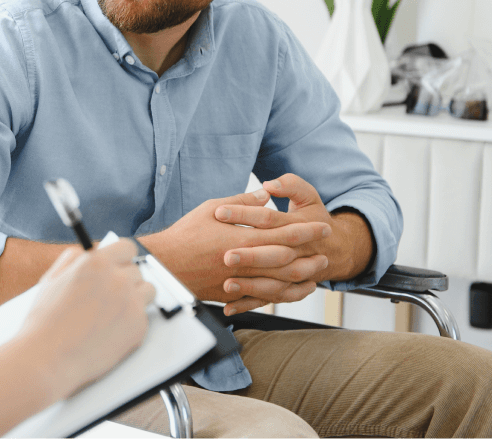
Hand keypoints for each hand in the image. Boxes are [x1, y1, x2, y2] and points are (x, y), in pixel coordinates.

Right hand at [18, 240, 155, 398]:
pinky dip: (132, 322)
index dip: (122, 257)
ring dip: (135, 297)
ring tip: (115, 311)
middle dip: (125, 280)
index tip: (120, 265)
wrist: (48, 357)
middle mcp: (118, 279)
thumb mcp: (52, 278)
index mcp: (96, 263)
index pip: (127, 248)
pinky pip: (144, 317)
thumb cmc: (45, 321)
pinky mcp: (138, 327)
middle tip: (110, 295)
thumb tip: (90, 251)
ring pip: (147, 291)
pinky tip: (112, 330)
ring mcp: (131, 303)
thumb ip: (73, 258)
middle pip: (137, 270)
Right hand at [139, 188, 331, 310]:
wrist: (164, 265)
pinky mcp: (231, 295)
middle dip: (310, 254)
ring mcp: (239, 281)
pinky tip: (292, 290)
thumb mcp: (210, 209)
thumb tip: (265, 194)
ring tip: (316, 272)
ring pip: (280, 282)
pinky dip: (282, 294)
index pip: (283, 234)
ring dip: (301, 276)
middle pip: (287, 260)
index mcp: (241, 239)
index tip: (322, 226)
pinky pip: (264, 297)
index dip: (306, 230)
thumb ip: (241, 202)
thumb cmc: (185, 235)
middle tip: (327, 250)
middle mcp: (244, 262)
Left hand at [213, 173, 375, 313]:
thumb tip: (270, 184)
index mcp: (298, 226)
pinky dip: (248, 304)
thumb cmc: (315, 219)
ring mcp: (293, 273)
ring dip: (250, 285)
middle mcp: (297, 252)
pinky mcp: (286, 288)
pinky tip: (229, 306)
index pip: (268, 219)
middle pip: (272, 254)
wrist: (337, 249)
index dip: (244, 214)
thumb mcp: (308, 197)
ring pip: (274, 283)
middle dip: (249, 255)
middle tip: (225, 254)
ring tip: (227, 284)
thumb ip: (291, 185)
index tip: (219, 211)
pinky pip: (269, 299)